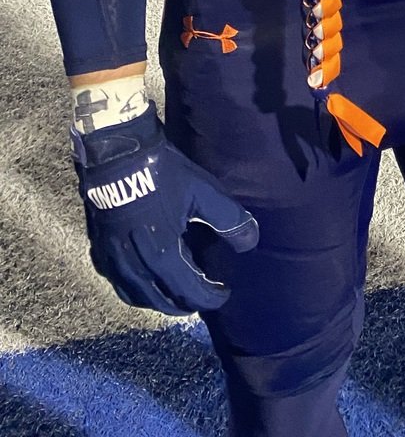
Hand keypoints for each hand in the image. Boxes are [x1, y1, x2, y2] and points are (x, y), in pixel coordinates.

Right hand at [72, 100, 257, 313]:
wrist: (118, 154)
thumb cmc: (164, 172)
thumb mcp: (203, 192)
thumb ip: (229, 220)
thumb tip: (250, 243)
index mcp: (162, 256)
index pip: (190, 292)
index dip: (211, 298)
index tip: (224, 294)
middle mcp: (135, 267)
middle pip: (162, 302)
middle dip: (186, 304)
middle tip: (203, 298)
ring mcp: (113, 261)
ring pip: (138, 298)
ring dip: (160, 301)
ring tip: (177, 294)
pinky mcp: (100, 251)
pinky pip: (119, 284)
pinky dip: (137, 291)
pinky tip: (146, 281)